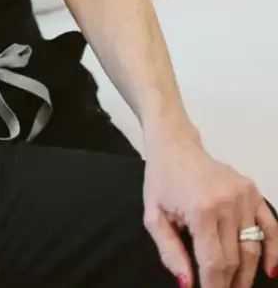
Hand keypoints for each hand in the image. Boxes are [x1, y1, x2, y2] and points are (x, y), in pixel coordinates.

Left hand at [143, 135, 277, 287]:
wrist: (174, 145)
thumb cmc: (161, 180)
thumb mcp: (153, 216)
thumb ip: (169, 251)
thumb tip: (188, 283)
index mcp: (200, 209)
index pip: (213, 262)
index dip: (213, 286)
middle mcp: (226, 203)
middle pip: (234, 259)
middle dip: (228, 283)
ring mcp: (243, 196)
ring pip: (252, 248)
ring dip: (247, 274)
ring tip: (237, 287)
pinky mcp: (252, 191)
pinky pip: (270, 227)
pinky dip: (273, 251)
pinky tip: (270, 270)